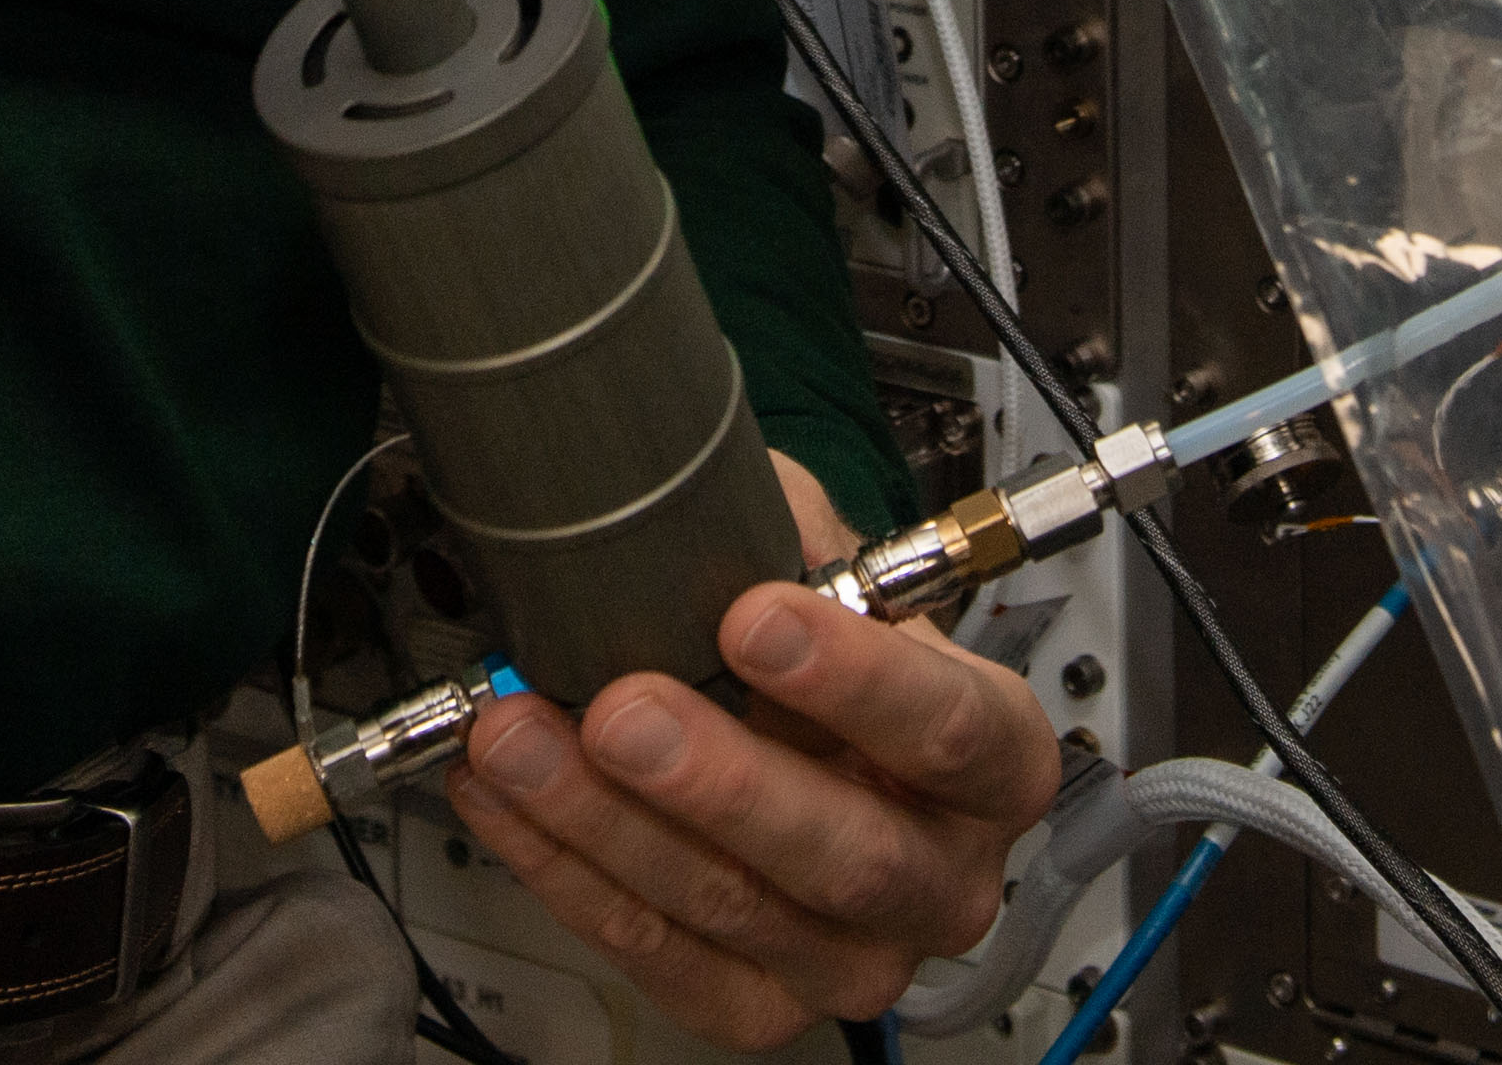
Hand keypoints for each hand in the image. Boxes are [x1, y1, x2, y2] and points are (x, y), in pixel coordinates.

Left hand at [450, 454, 1062, 1052]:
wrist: (794, 711)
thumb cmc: (821, 636)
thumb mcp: (822, 552)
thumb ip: (785, 532)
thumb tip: (693, 499)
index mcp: (993, 755)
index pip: (952, 728)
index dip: (854, 679)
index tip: (753, 616)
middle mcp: (943, 873)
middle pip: (852, 853)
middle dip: (721, 780)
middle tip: (622, 708)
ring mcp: (855, 954)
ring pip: (736, 909)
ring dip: (606, 821)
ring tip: (519, 738)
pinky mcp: (758, 1001)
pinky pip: (657, 952)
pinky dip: (566, 870)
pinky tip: (508, 797)